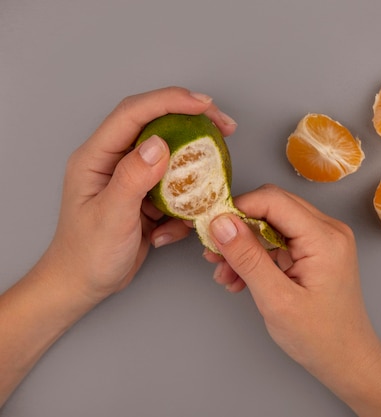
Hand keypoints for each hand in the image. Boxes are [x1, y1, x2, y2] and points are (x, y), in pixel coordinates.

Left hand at [45, 87, 236, 302]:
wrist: (83, 285)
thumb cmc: (87, 254)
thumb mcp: (110, 216)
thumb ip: (133, 178)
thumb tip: (159, 143)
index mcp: (97, 157)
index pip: (134, 113)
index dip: (170, 101)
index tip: (205, 105)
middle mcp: (114, 161)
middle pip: (157, 125)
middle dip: (193, 122)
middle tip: (225, 127)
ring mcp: (131, 178)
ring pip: (172, 157)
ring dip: (195, 169)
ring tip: (213, 183)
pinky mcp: (145, 195)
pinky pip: (175, 187)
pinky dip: (185, 205)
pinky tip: (176, 229)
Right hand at [204, 185, 380, 416]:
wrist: (347, 359)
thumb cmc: (320, 337)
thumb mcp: (276, 299)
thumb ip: (247, 257)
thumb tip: (221, 223)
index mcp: (324, 237)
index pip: (273, 200)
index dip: (237, 208)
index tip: (211, 228)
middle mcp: (328, 230)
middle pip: (272, 207)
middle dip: (238, 228)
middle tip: (214, 253)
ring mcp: (323, 239)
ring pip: (272, 223)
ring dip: (245, 244)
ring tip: (225, 273)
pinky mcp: (316, 250)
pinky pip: (279, 240)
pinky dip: (257, 255)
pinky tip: (240, 278)